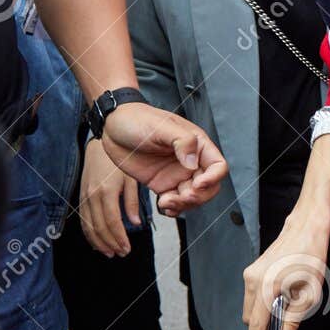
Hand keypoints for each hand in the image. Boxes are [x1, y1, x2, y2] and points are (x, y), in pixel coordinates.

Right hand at [79, 138, 140, 256]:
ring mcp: (84, 198)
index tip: (127, 249)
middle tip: (121, 253)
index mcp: (107, 192)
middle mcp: (92, 196)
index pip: (112, 222)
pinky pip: (83, 220)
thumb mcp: (131, 179)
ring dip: (99, 242)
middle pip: (99, 227)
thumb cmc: (118, 163)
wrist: (98, 148)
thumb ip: (132, 202)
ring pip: (88, 227)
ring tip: (110, 252)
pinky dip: (89, 234)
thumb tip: (135, 224)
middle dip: (110, 244)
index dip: (119, 238)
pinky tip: (97, 242)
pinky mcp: (81, 198)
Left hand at [101, 102, 226, 212]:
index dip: (213, 178)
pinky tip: (163, 206)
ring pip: (193, 198)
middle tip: (181, 196)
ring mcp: (177, 175)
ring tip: (165, 201)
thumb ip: (182, 142)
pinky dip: (173, 209)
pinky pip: (175, 202)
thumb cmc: (138, 120)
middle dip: (198, 196)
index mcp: (196, 145)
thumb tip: (193, 163)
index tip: (198, 183)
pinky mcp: (162, 184)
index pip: (218, 166)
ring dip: (184, 205)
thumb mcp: (161, 127)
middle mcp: (190, 162)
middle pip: (209, 187)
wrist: (112, 128)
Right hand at [241, 214, 329, 329]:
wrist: (305, 228)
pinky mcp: (251, 271)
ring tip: (288, 301)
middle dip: (263, 327)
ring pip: (251, 308)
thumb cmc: (311, 256)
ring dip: (264, 313)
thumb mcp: (310, 292)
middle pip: (251, 318)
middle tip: (284, 325)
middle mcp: (253, 280)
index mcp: (267, 287)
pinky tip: (282, 292)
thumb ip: (295, 319)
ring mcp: (250, 274)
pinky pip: (253, 296)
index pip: (257, 324)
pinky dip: (264, 302)